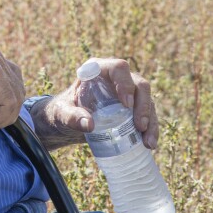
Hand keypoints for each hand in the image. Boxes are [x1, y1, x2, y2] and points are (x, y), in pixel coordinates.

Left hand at [34, 58, 157, 149]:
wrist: (67, 121)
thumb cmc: (63, 111)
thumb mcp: (62, 113)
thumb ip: (71, 116)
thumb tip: (89, 124)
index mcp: (98, 70)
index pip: (118, 68)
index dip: (126, 83)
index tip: (126, 104)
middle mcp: (117, 78)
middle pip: (139, 85)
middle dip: (143, 105)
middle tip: (140, 126)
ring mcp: (127, 92)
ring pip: (147, 101)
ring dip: (151, 121)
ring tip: (148, 142)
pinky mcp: (133, 108)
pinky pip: (147, 115)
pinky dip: (151, 128)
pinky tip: (149, 143)